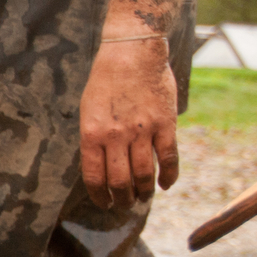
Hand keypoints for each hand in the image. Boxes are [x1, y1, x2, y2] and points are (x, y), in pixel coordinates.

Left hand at [78, 39, 179, 208]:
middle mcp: (116, 136)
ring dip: (143, 192)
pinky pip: (169, 158)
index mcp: (92, 133)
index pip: (94, 177)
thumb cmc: (106, 81)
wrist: (132, 52)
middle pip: (120, 182)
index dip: (99, 196)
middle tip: (125, 204)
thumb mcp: (88, 110)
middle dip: (122, 199)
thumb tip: (100, 168)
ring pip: (144, 175)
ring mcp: (142, 131)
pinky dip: (168, 176)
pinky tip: (165, 185)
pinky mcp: (165, 124)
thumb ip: (94, 139)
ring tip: (142, 198)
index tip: (104, 203)